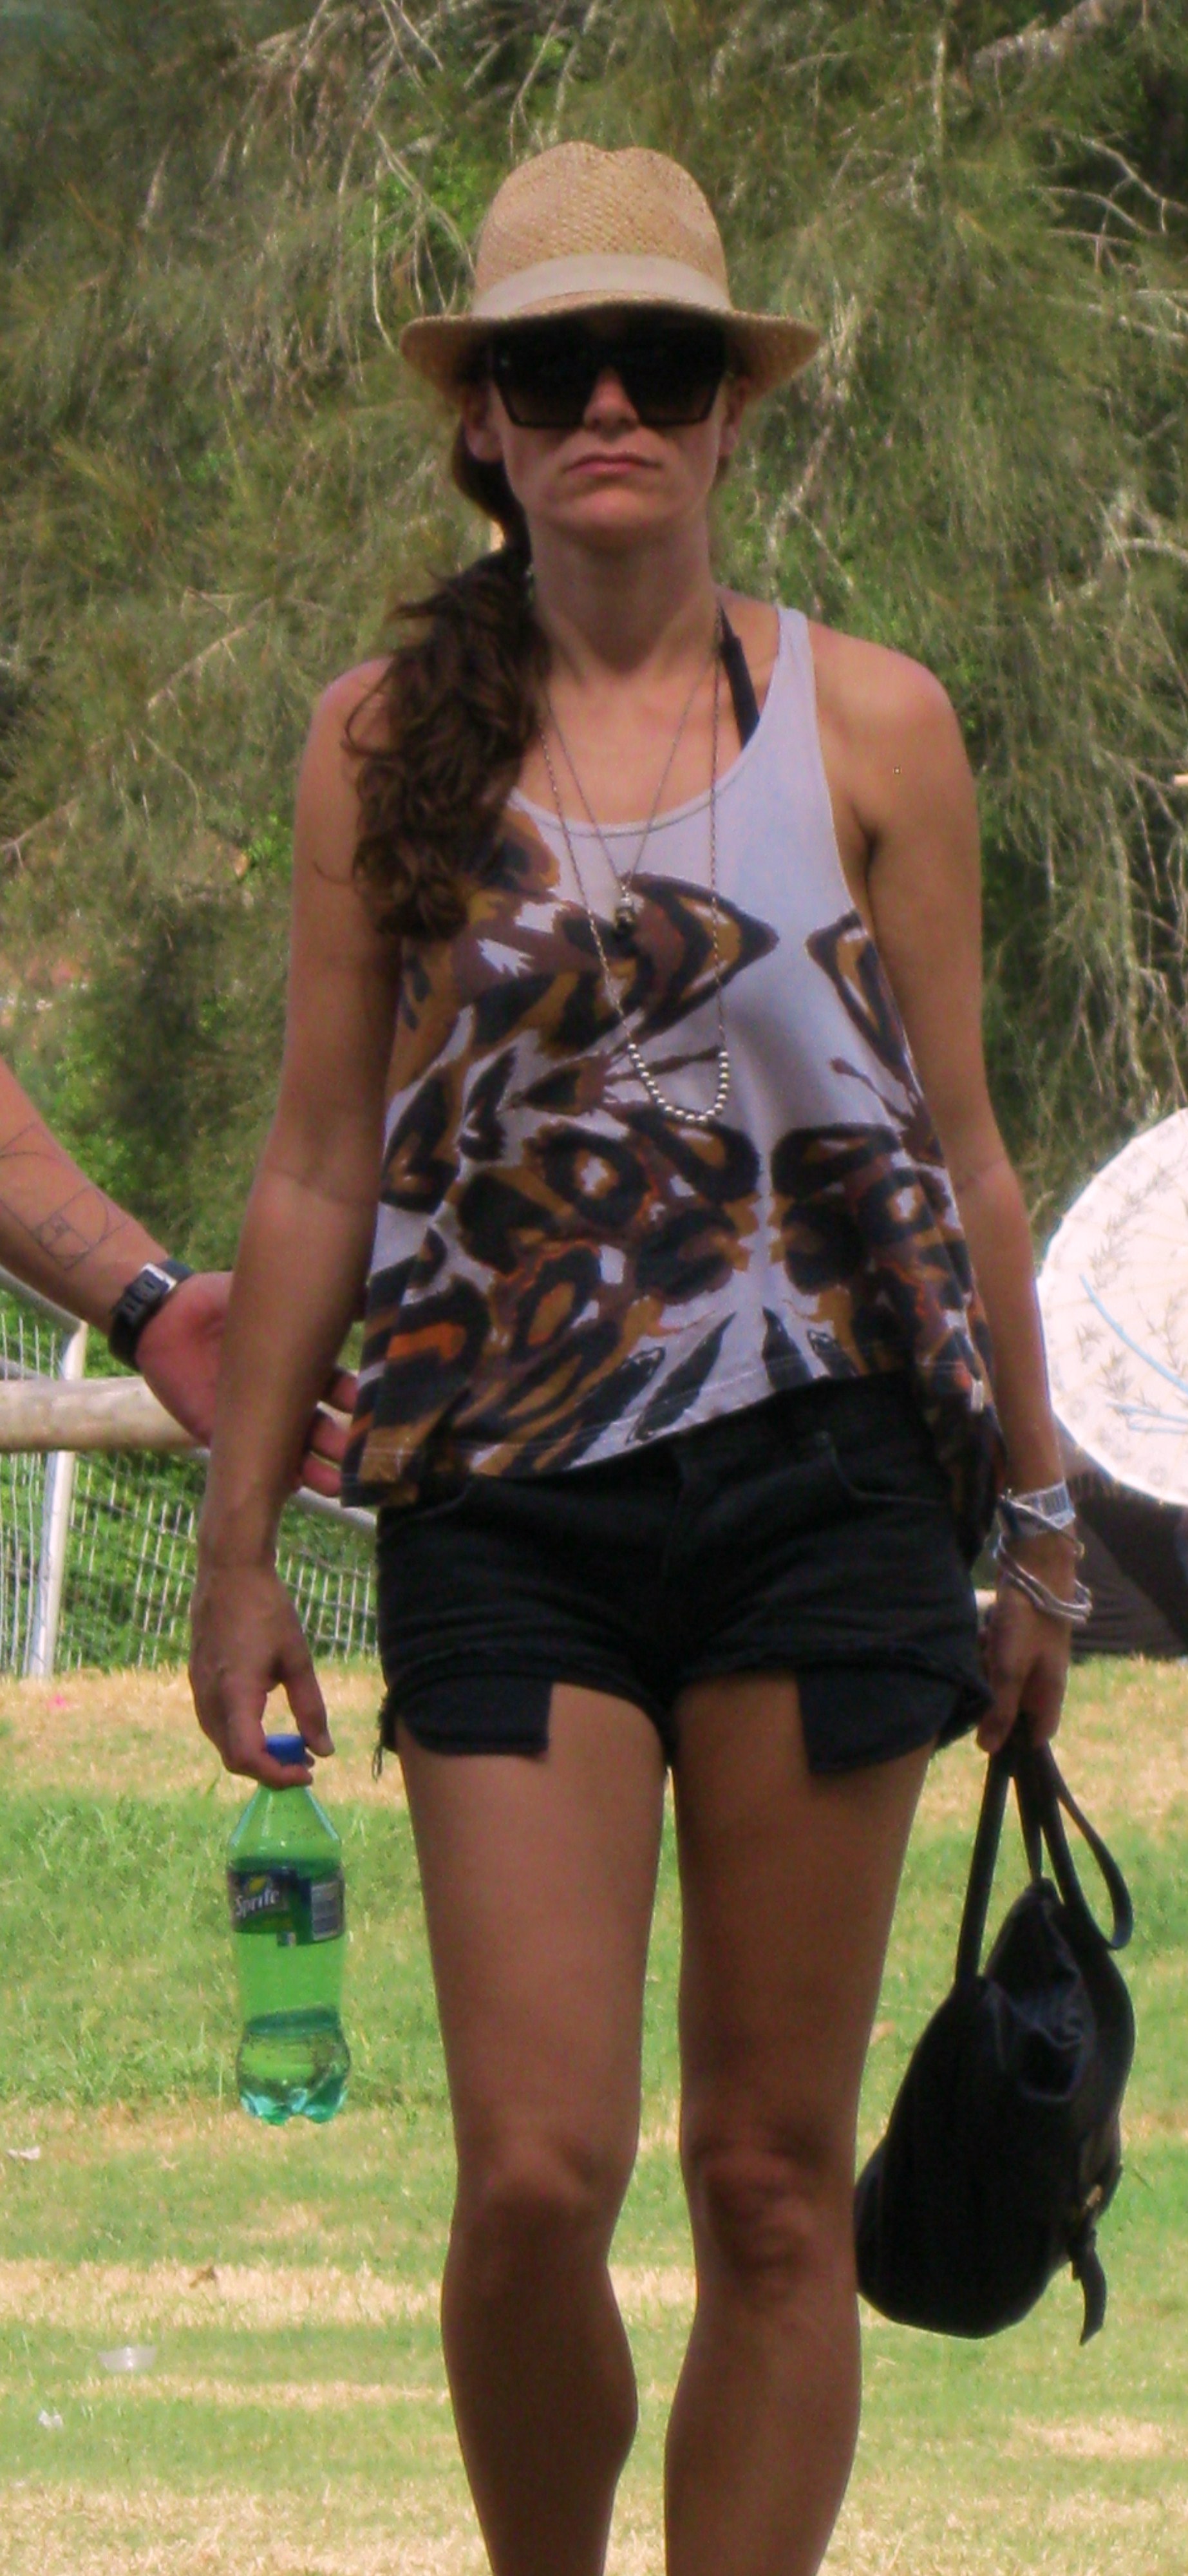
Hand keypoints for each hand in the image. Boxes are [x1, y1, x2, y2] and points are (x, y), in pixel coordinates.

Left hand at [136, 1273, 357, 1495]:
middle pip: (317, 1426)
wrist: (165, 1316)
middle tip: (353, 1452)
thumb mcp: (267, 1297)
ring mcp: (254, 1419)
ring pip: (291, 1451)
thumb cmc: (222, 1301)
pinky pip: (251, 1459)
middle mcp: (282, 1398)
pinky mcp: (223, 1434)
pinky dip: (272, 1476)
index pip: (334, 1387)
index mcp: (298, 1366)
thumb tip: (365, 1292)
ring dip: (314, 1469)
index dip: (351, 1397)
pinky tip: (291, 1485)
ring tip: (334, 1483)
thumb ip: (308, 1300)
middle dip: (337, 1441)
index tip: (366, 1405)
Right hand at [189, 1556, 333, 1785]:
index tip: (307, 1771)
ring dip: (254, 1754)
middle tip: (304, 1762)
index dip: (277, 1775)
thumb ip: (310, 1708)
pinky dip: (240, 1735)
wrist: (229, 1572)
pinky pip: (215, 1724)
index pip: (247, 1757)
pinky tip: (265, 1721)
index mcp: (235, 1694)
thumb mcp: (297, 1659)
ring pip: (222, 1743)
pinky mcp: (197, 1681)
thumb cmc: (267, 1610)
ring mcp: (199, 1690)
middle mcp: (210, 1698)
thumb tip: (324, 1750)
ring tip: (289, 1745)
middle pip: (233, 1758)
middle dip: (269, 1769)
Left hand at [978, 1530, 1074, 1753]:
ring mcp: (1032, 1656)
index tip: (987, 1742)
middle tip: (979, 1684)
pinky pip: (999, 1655)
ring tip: (981, 1652)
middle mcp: (1044, 1678)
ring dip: (988, 1671)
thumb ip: (1000, 1709)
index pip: (1038, 1732)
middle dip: (993, 1700)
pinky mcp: (1019, 1637)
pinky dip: (988, 1649)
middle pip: (1015, 1706)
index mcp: (1050, 1692)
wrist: (1035, 1569)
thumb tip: (989, 1749)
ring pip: (1003, 1679)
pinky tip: (982, 1634)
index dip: (1016, 1743)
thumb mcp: (1009, 1670)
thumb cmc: (1026, 1623)